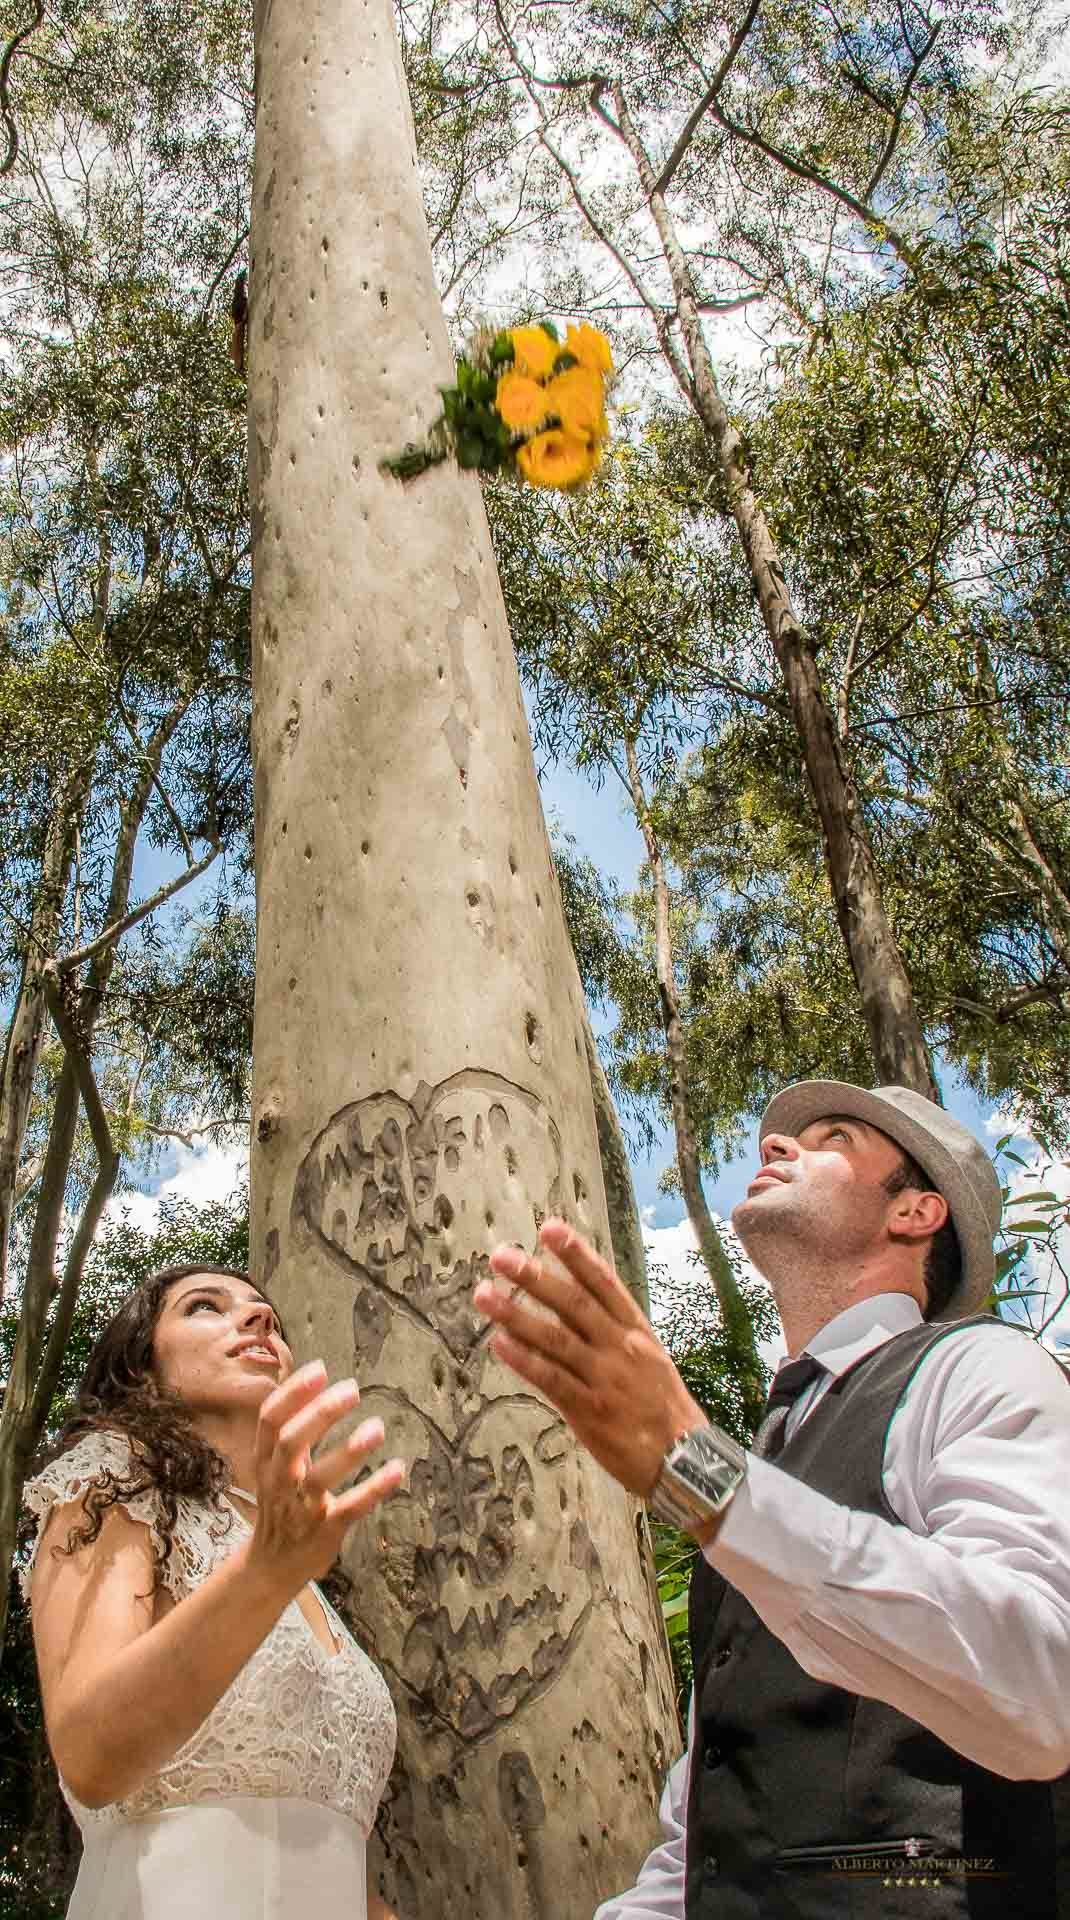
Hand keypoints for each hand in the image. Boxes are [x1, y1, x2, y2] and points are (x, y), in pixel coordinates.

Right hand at [247, 1361, 404, 1589]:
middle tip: (352, 1389)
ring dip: (349, 1451)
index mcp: (266, 1460)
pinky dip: (375, 1488)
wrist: (272, 1566)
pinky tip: (397, 1469)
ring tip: (378, 1427)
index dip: (292, 1393)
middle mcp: (280, 1482)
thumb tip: (313, 1378)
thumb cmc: (282, 1503)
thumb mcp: (275, 1465)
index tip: (319, 1368)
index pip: (269, 1419)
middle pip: (291, 1442)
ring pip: (319, 1478)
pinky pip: (351, 1508)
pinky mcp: (325, 1530)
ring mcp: (302, 1508)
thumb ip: (292, 1428)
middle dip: (320, 1413)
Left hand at [474, 1218, 704, 1496]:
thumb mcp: (649, 1358)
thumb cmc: (664, 1408)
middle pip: (573, 1303)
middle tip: (500, 1256)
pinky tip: (499, 1343)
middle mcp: (621, 1347)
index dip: (576, 1254)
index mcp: (637, 1330)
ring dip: (516, 1314)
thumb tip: (572, 1304)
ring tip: (485, 1294)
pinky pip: (552, 1380)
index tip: (549, 1229)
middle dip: (535, 1276)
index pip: (604, 1282)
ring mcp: (605, 1378)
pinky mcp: (590, 1411)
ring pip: (555, 1338)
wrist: (686, 1461)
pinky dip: (524, 1360)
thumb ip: (614, 1332)